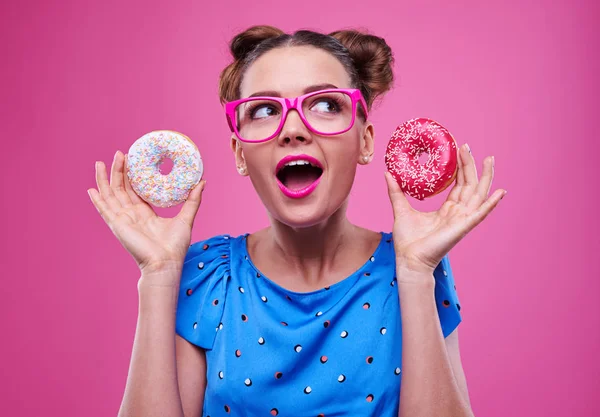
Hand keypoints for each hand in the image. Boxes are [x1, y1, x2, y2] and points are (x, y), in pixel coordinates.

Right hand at [87, 150, 205, 279]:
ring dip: (104, 179)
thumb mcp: (186, 218)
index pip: (134, 190)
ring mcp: (123, 220)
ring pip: (110, 195)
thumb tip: (202, 182)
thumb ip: (192, 200)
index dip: (132, 175)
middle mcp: (132, 215)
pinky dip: (97, 200)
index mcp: (145, 214)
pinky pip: (104, 210)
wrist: (165, 262)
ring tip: (100, 162)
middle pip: (121, 189)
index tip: (132, 159)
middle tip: (119, 153)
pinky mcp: (117, 225)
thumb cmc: (175, 246)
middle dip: (118, 171)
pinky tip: (90, 189)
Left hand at [385, 143, 505, 278]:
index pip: (458, 185)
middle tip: (467, 146)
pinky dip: (491, 203)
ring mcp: (462, 220)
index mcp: (447, 210)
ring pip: (478, 194)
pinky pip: (480, 213)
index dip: (460, 168)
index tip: (459, 151)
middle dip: (470, 166)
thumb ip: (396, 192)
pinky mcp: (463, 227)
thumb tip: (388, 174)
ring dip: (485, 176)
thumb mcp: (401, 209)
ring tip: (489, 159)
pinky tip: (501, 192)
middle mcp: (458, 213)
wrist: (409, 259)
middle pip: (470, 185)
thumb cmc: (407, 240)